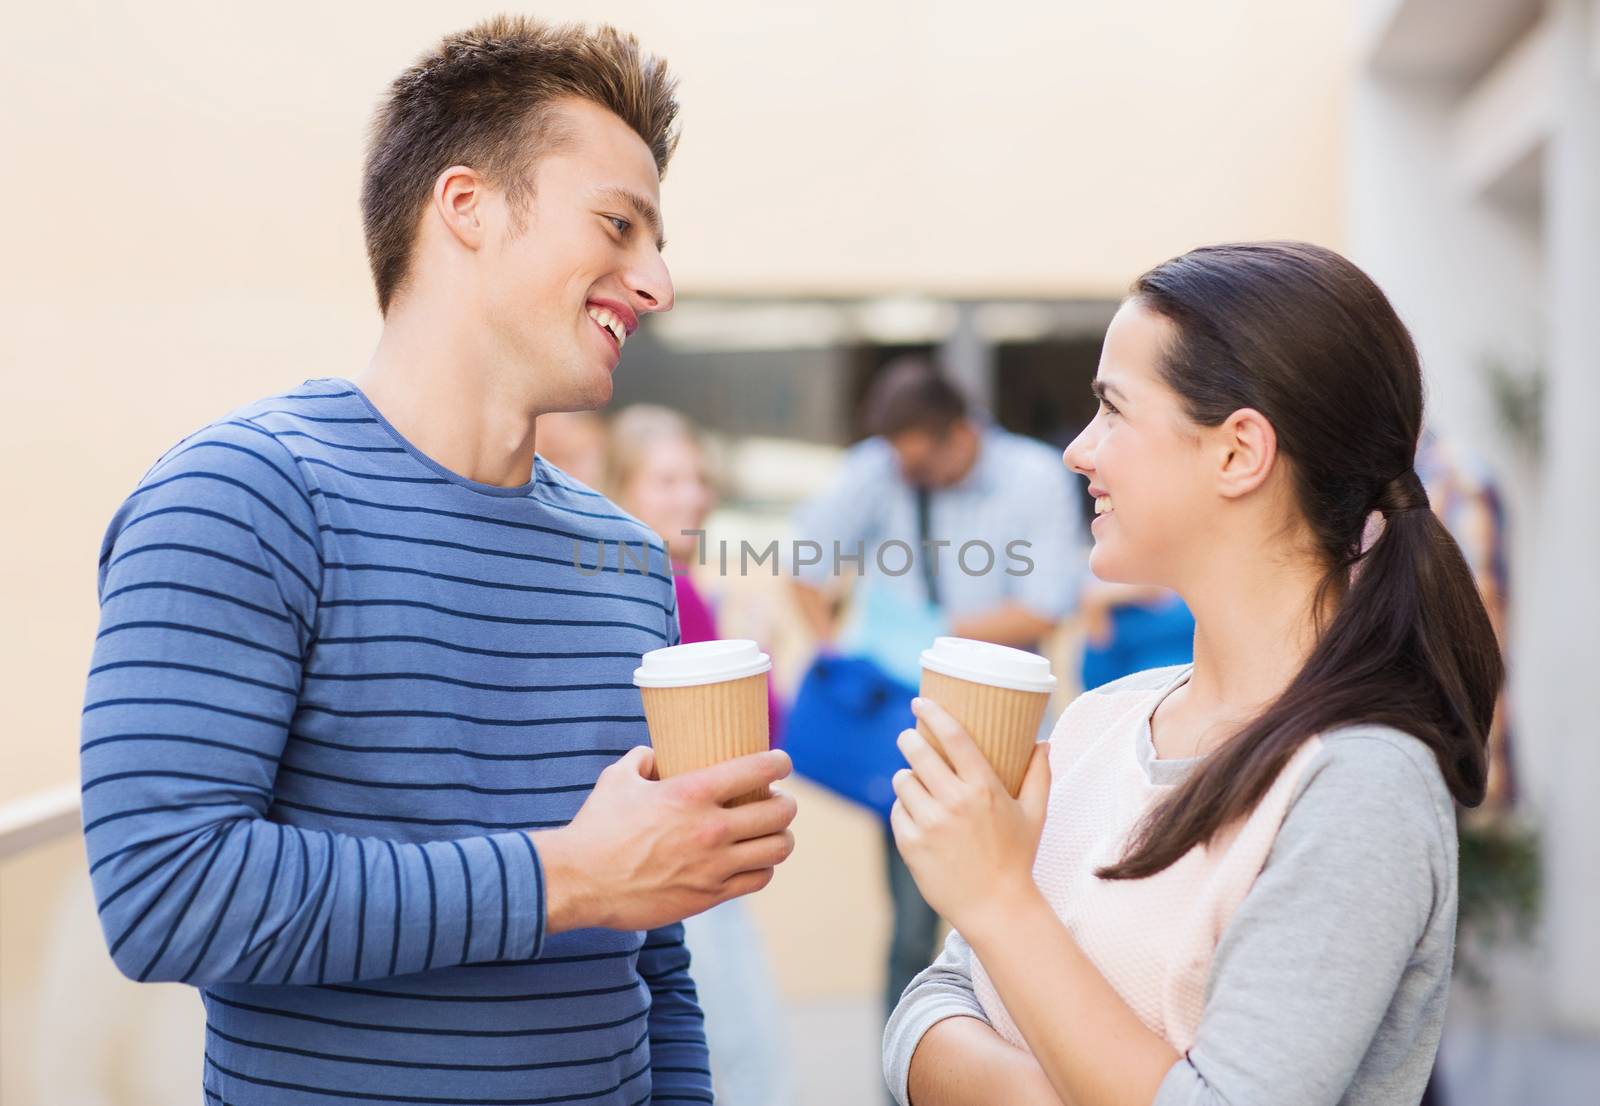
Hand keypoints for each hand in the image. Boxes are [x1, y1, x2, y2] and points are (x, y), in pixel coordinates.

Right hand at [533, 746, 797, 932]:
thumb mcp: (618, 779)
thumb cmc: (597, 827)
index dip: (779, 763)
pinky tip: (755, 860)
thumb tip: (657, 755)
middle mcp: (711, 829)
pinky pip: (758, 879)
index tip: (781, 762)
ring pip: (777, 849)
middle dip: (785, 803)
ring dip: (781, 837)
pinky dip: (763, 867)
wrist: (580, 881)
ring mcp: (714, 865)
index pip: (757, 770)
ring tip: (773, 832)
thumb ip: (643, 760)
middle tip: (777, 800)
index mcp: (691, 792)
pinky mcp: (710, 895)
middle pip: (779, 812)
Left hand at [890, 697, 1050, 940]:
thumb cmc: (1017, 858)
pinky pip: (897, 811)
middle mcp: (954, 802)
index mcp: (984, 788)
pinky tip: (915, 813)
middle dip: (909, 739)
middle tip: (909, 737)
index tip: (921, 702)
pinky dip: (903, 809)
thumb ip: (1039, 775)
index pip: (954, 737)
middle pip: (917, 752)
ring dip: (906, 776)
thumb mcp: (1035, 814)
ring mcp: (930, 824)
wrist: (996, 907)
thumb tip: (1043, 742)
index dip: (933, 714)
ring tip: (915, 780)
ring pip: (902, 781)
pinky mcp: (911, 844)